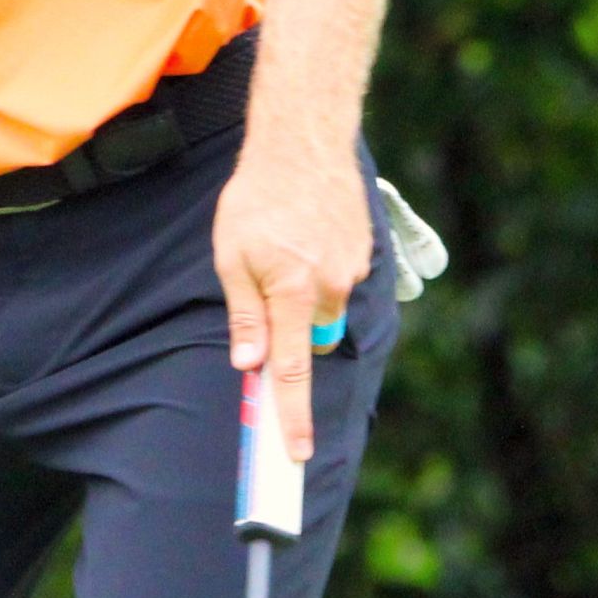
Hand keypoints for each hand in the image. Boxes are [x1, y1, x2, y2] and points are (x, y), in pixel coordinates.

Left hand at [211, 136, 371, 460]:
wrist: (304, 144)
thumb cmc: (256, 199)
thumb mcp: (230, 256)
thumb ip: (244, 315)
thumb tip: (249, 365)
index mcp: (293, 293)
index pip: (291, 371)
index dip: (293, 416)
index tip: (297, 453)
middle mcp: (330, 289)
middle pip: (310, 338)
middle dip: (290, 328)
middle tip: (265, 281)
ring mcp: (354, 271)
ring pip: (325, 307)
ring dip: (304, 292)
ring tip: (283, 243)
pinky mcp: (366, 253)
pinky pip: (339, 280)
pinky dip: (320, 267)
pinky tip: (304, 233)